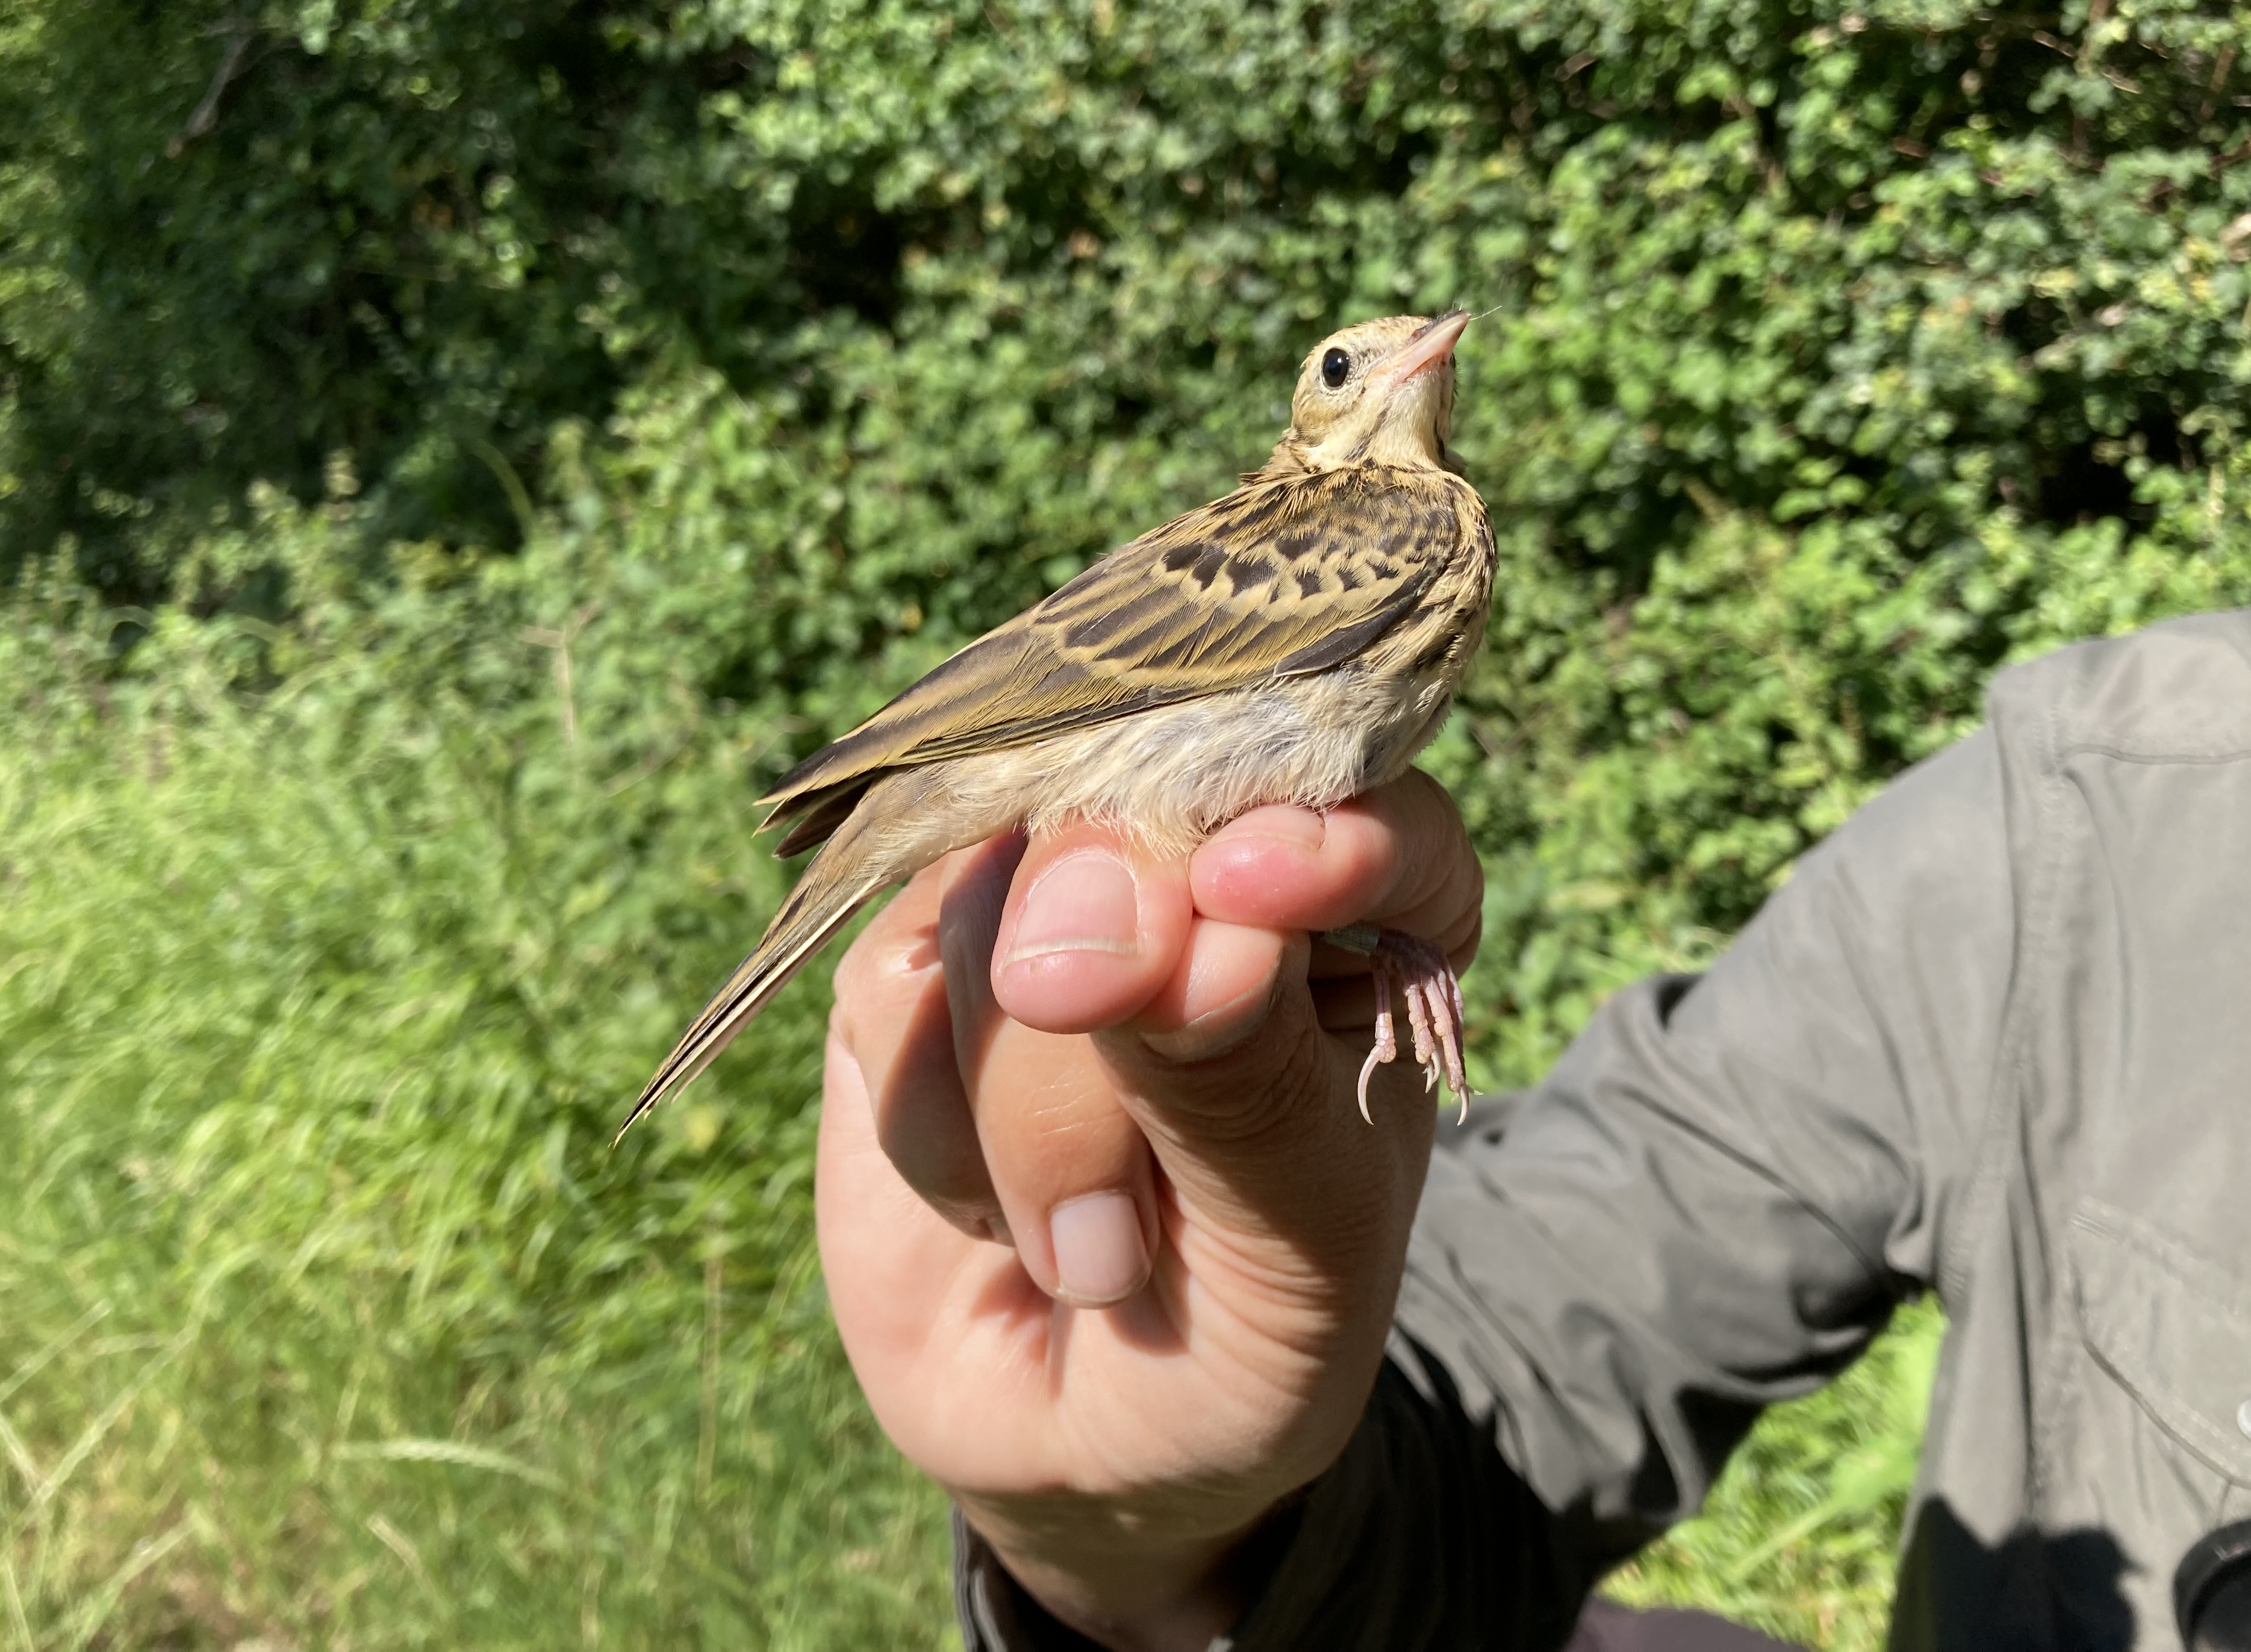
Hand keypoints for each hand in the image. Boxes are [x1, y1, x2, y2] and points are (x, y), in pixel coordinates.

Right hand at [814, 772, 1482, 1651]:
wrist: (1085, 1452)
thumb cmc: (1246, 1335)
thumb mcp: (1295, 1239)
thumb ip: (1245, 1082)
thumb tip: (1189, 938)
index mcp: (1354, 918)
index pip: (1355, 798)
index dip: (1305, 818)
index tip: (1259, 883)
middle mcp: (1189, 877)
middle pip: (1134, 811)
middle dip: (1114, 921)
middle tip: (1084, 1014)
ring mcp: (1034, 911)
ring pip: (996, 909)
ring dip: (1033, 1114)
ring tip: (1097, 1248)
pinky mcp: (907, 978)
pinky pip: (895, 993)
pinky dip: (941, 1136)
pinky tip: (993, 1212)